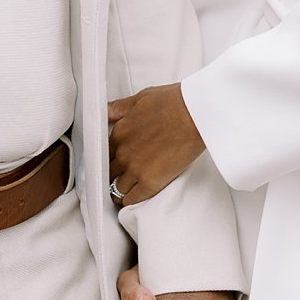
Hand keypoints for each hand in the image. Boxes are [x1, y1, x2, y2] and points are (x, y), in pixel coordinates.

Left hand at [108, 84, 205, 203]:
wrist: (194, 115)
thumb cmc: (173, 103)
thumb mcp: (141, 98)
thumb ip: (120, 108)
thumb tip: (106, 111)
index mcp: (120, 132)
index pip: (105, 151)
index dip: (109, 157)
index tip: (113, 160)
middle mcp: (123, 152)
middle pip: (110, 170)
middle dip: (113, 173)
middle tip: (117, 177)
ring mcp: (135, 169)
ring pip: (117, 187)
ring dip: (118, 190)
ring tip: (121, 193)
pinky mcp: (150, 183)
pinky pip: (132, 198)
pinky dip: (129, 201)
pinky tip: (130, 201)